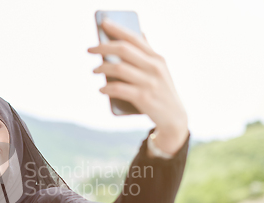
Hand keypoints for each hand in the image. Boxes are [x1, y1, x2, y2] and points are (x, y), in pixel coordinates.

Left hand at [88, 20, 188, 155]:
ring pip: (118, 68)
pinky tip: (101, 88)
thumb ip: (147, 54)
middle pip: (123, 49)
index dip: (117, 29)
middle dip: (103, 47)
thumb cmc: (161, 92)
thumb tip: (138, 34)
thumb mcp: (158, 71)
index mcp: (157, 58)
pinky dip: (107, 87)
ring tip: (94, 70)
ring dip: (102, 67)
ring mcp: (149, 82)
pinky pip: (119, 88)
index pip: (134, 38)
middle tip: (90, 49)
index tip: (103, 22)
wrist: (174, 118)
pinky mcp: (144, 97)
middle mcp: (154, 67)